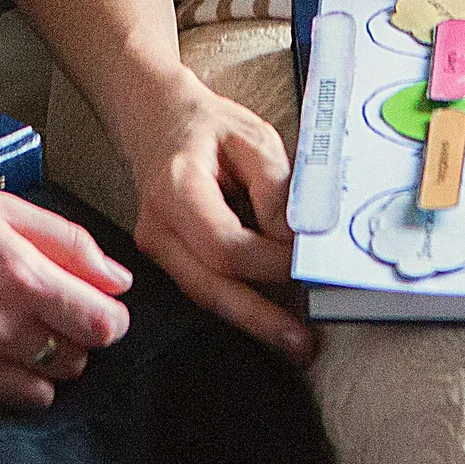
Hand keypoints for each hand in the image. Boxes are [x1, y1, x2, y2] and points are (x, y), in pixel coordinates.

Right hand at [0, 170, 133, 414]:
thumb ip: (67, 244)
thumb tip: (120, 282)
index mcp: (20, 273)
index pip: (102, 326)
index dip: (110, 321)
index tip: (99, 311)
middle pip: (73, 363)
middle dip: (73, 344)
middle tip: (49, 319)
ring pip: (35, 395)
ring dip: (38, 372)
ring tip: (14, 340)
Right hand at [104, 65, 309, 364]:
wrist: (157, 119)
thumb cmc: (207, 127)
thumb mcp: (252, 137)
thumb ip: (276, 187)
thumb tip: (296, 237)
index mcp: (177, 188)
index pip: (224, 245)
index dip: (269, 263)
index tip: (307, 265)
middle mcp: (159, 227)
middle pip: (209, 287)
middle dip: (259, 318)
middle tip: (302, 343)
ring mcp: (157, 248)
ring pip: (205, 296)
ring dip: (252, 320)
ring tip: (294, 340)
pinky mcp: (168, 260)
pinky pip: (204, 288)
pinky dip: (239, 303)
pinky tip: (270, 315)